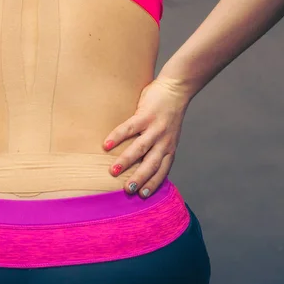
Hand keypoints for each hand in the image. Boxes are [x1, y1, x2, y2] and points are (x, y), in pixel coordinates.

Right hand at [102, 76, 190, 197]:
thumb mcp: (169, 135)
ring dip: (126, 161)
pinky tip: (106, 144)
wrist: (176, 88)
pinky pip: (130, 128)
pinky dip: (117, 136)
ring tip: (113, 170)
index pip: (162, 171)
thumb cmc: (168, 114)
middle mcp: (164, 141)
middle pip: (151, 164)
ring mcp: (155, 128)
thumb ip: (158, 148)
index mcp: (169, 148)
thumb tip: (140, 164)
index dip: (153, 183)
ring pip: (140, 148)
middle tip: (127, 190)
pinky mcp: (146, 115)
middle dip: (139, 178)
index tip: (142, 195)